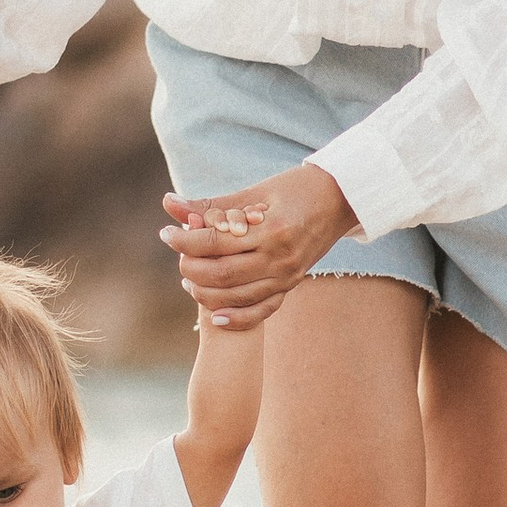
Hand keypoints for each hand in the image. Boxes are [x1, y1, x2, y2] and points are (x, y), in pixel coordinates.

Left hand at [161, 163, 356, 327]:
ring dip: (205, 292)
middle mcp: (280, 258)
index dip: (184, 240)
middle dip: (191, 267)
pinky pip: (261, 311)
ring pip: (236, 297)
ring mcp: (288, 276)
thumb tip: (169, 204)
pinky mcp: (291, 286)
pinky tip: (214, 316)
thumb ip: (211, 204)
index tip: (166, 234)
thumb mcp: (254, 192)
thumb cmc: (295, 188)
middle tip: (179, 253)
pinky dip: (236, 318)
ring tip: (189, 276)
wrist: (340, 200)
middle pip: (222, 274)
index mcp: (270, 229)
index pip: (215, 243)